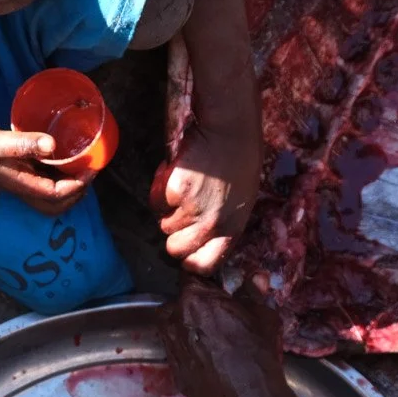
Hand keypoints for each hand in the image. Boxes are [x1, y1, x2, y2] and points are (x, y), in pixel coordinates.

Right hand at [0, 120, 89, 216]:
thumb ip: (24, 143)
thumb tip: (52, 145)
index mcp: (22, 184)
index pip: (57, 194)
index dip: (78, 185)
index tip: (91, 168)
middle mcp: (22, 186)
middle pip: (55, 204)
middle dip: (76, 194)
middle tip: (89, 173)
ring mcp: (17, 180)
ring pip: (48, 194)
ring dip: (67, 186)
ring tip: (80, 166)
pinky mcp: (14, 170)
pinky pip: (40, 178)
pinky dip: (54, 173)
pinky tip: (59, 155)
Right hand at [158, 119, 259, 272]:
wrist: (230, 131)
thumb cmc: (239, 162)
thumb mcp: (241, 201)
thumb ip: (222, 222)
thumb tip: (197, 237)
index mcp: (232, 229)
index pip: (205, 265)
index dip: (189, 260)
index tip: (185, 250)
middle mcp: (212, 224)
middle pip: (175, 249)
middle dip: (172, 232)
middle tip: (178, 212)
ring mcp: (193, 209)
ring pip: (163, 223)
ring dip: (167, 207)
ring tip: (182, 185)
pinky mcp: (176, 191)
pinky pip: (156, 201)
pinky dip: (160, 187)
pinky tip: (174, 172)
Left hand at [158, 279, 294, 396]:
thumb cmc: (257, 354)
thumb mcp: (263, 316)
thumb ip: (252, 292)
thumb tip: (255, 277)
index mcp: (194, 299)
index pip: (189, 275)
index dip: (204, 279)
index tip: (215, 285)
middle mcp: (175, 320)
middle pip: (177, 302)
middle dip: (192, 304)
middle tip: (215, 313)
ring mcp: (171, 346)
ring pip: (172, 326)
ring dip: (186, 325)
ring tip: (210, 335)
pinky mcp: (173, 369)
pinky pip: (176, 350)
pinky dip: (188, 349)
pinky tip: (208, 356)